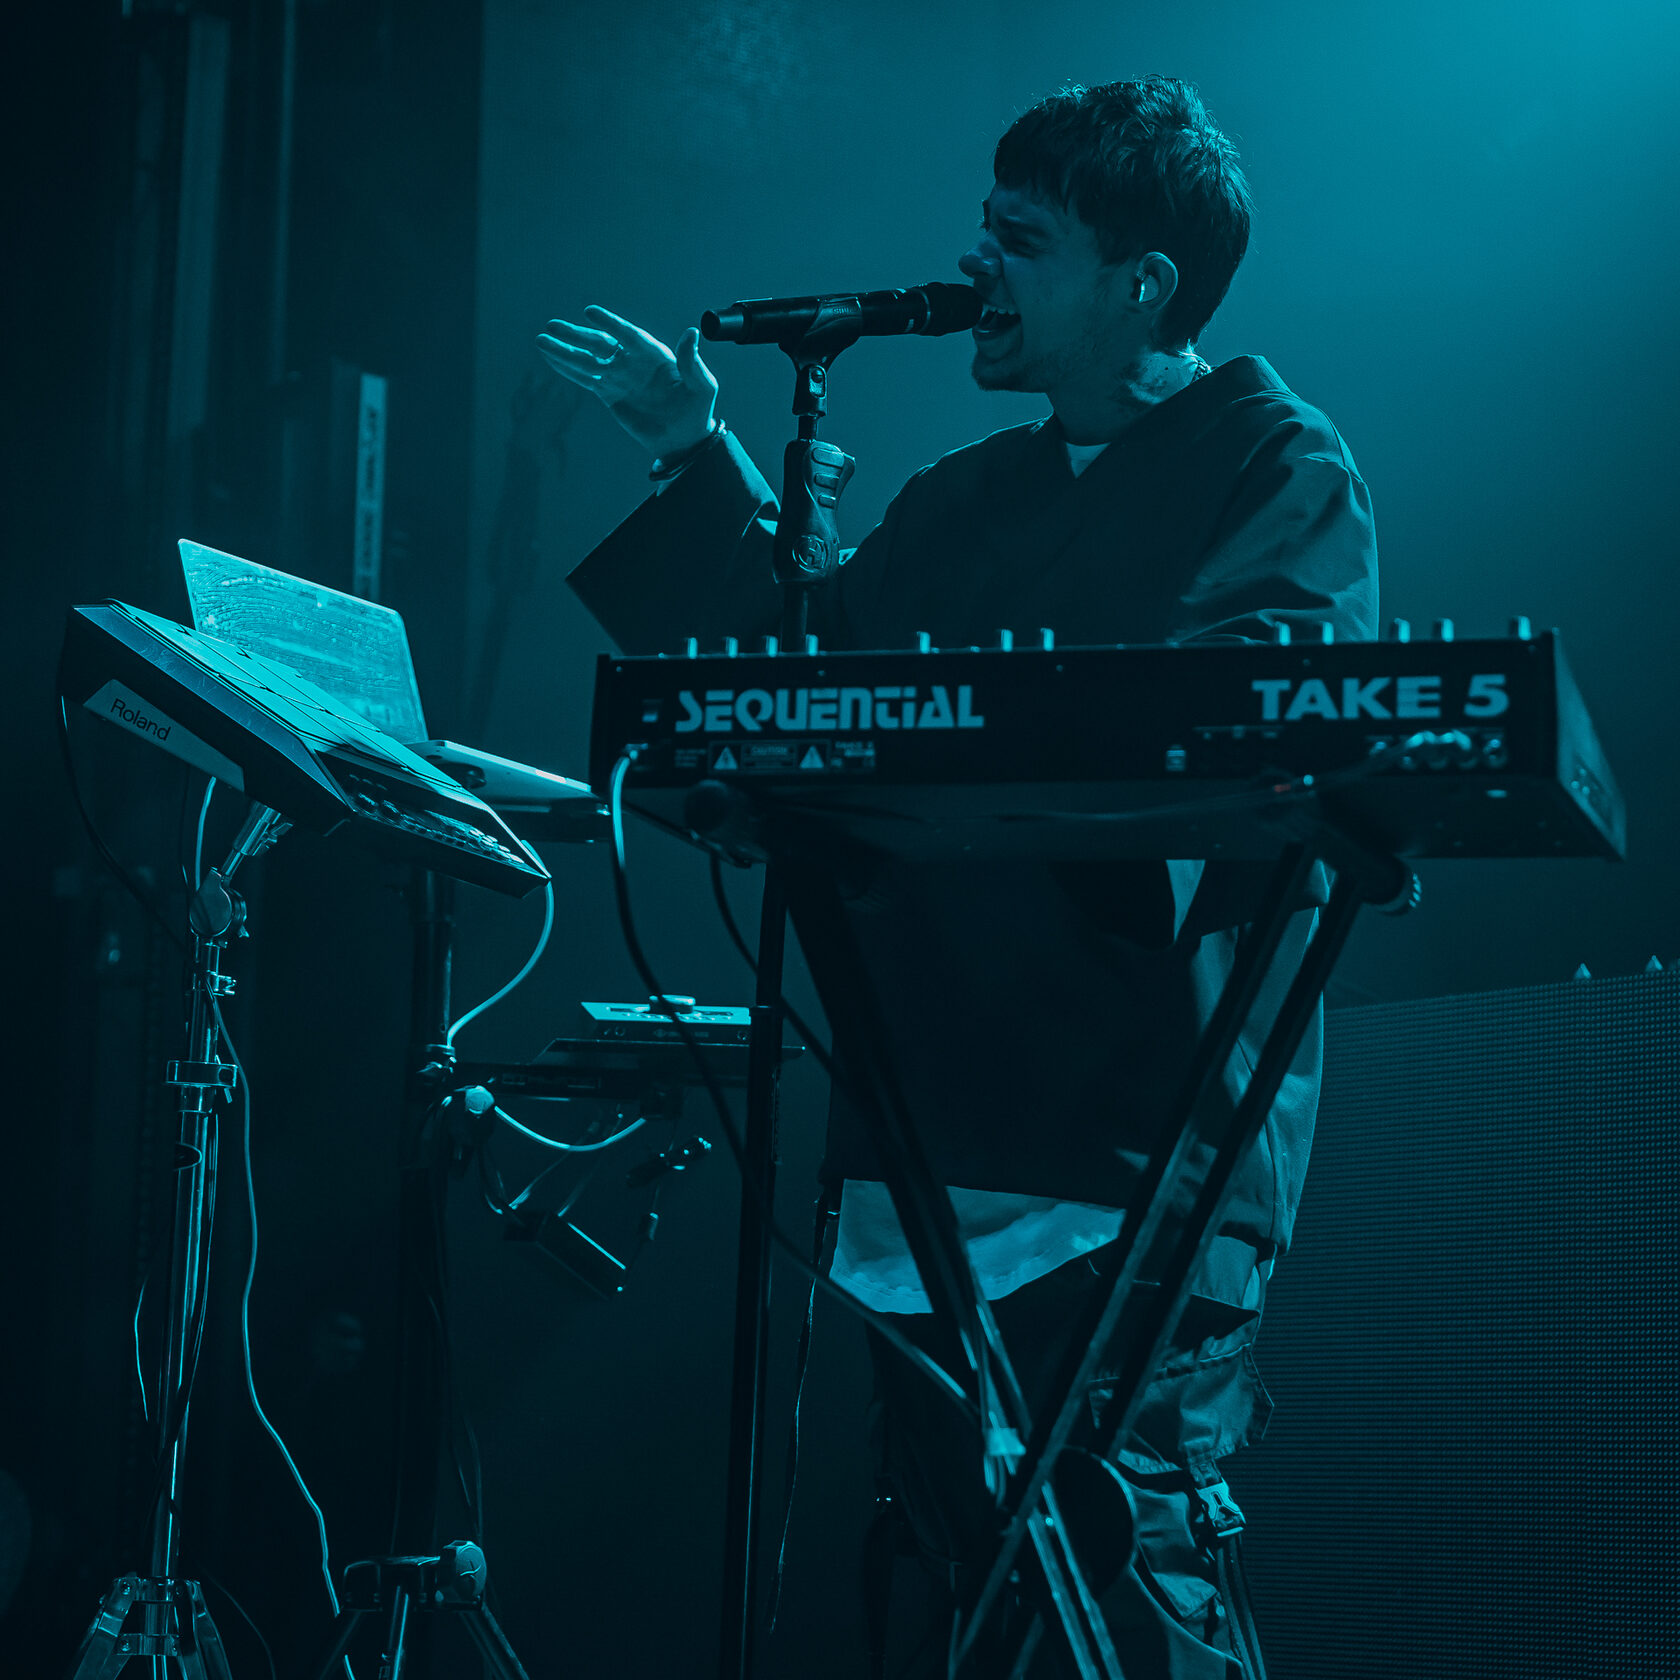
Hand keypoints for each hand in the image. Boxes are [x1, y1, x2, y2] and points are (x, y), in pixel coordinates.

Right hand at [536, 307, 717, 460]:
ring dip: (564, 351)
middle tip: (552, 326)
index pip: (628, 335)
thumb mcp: (702, 387)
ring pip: (587, 361)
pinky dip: (568, 370)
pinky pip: (586, 379)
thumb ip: (693, 362)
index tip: (590, 313)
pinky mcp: (610, 393)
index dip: (610, 323)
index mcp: (654, 354)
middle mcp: (633, 361)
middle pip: (600, 345)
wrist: (684, 439)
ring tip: (541, 341)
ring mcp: (619, 377)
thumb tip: (692, 332)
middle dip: (576, 336)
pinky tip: (551, 359)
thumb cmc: (697, 410)